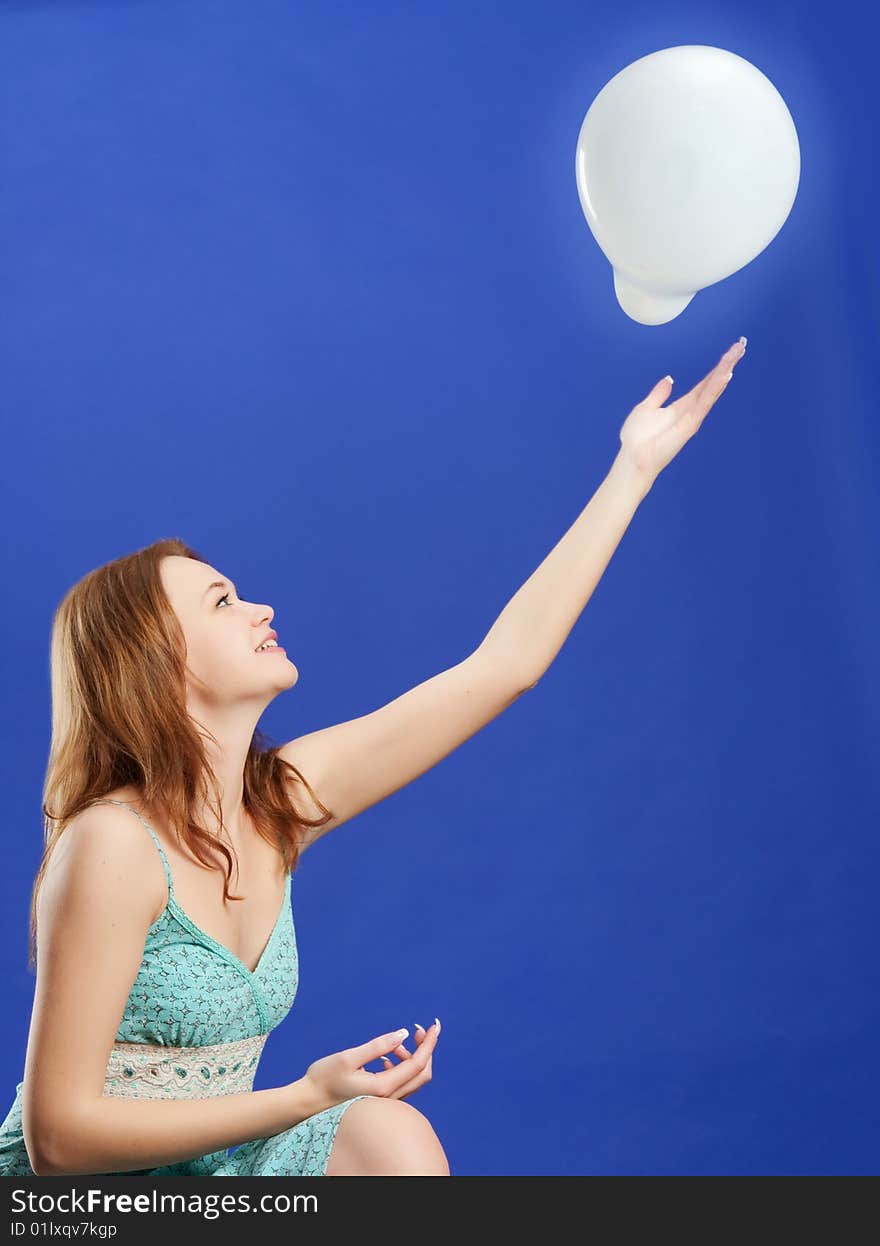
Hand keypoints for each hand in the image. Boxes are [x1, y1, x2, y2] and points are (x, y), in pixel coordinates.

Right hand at [302, 1019, 441, 1106]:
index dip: (429, 1043)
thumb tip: (404, 1033)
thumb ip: (378, 1046)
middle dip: (425, 1049)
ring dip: (411, 1057)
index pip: (417, 1064)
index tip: (435, 1025)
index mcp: (383, 1087)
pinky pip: (400, 1083)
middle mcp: (388, 1098)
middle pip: (421, 1074)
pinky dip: (401, 1066)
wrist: (307, 1102)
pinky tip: (386, 1058)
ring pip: (411, 1079)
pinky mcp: (378, 1100)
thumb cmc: (324, 1078)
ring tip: (394, 1043)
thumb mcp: (349, 1057)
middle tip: (418, 1029)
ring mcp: (384, 1102)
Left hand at [617, 337, 747, 488]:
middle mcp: (690, 411)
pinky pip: (703, 404)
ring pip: (711, 390)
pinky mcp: (689, 425)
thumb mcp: (646, 408)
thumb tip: (669, 379)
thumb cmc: (637, 439)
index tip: (731, 352)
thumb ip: (659, 394)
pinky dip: (714, 389)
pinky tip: (725, 375)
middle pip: (712, 383)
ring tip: (736, 354)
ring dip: (724, 371)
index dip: (717, 368)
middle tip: (741, 346)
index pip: (704, 383)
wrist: (632, 459)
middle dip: (727, 364)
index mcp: (681, 406)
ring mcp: (692, 418)